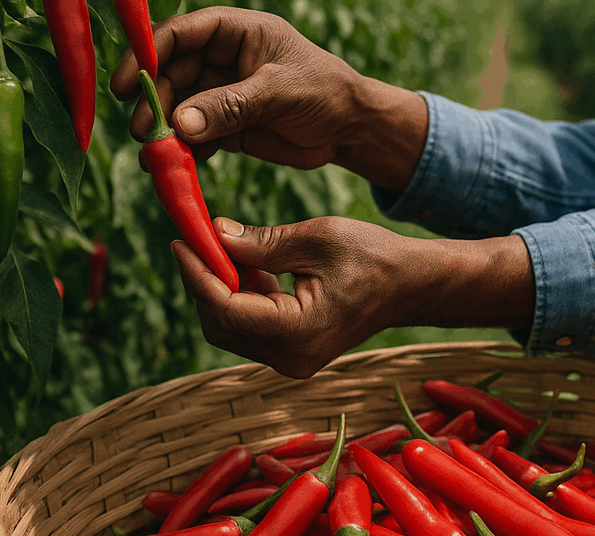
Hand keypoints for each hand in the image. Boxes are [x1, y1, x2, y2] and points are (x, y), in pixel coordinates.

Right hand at [110, 6, 427, 190]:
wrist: (351, 129)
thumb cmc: (325, 91)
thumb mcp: (280, 92)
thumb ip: (231, 105)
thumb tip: (180, 123)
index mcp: (236, 31)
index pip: (180, 33)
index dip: (148, 54)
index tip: (126, 85)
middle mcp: (222, 59)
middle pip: (171, 73)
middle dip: (154, 101)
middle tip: (143, 132)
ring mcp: (221, 94)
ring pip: (178, 107)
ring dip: (164, 131)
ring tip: (153, 157)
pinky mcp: (226, 127)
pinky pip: (195, 136)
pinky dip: (183, 152)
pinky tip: (172, 170)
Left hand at [173, 216, 534, 378]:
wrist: (413, 285)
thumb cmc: (374, 256)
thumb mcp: (317, 237)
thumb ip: (261, 243)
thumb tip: (212, 234)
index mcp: (298, 330)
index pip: (224, 307)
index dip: (195, 273)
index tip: (180, 239)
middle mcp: (291, 357)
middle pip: (219, 324)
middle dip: (203, 281)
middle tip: (197, 239)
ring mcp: (292, 360)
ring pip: (230, 328)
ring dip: (221, 289)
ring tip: (228, 249)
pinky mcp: (294, 353)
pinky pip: (250, 329)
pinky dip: (240, 298)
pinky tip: (252, 269)